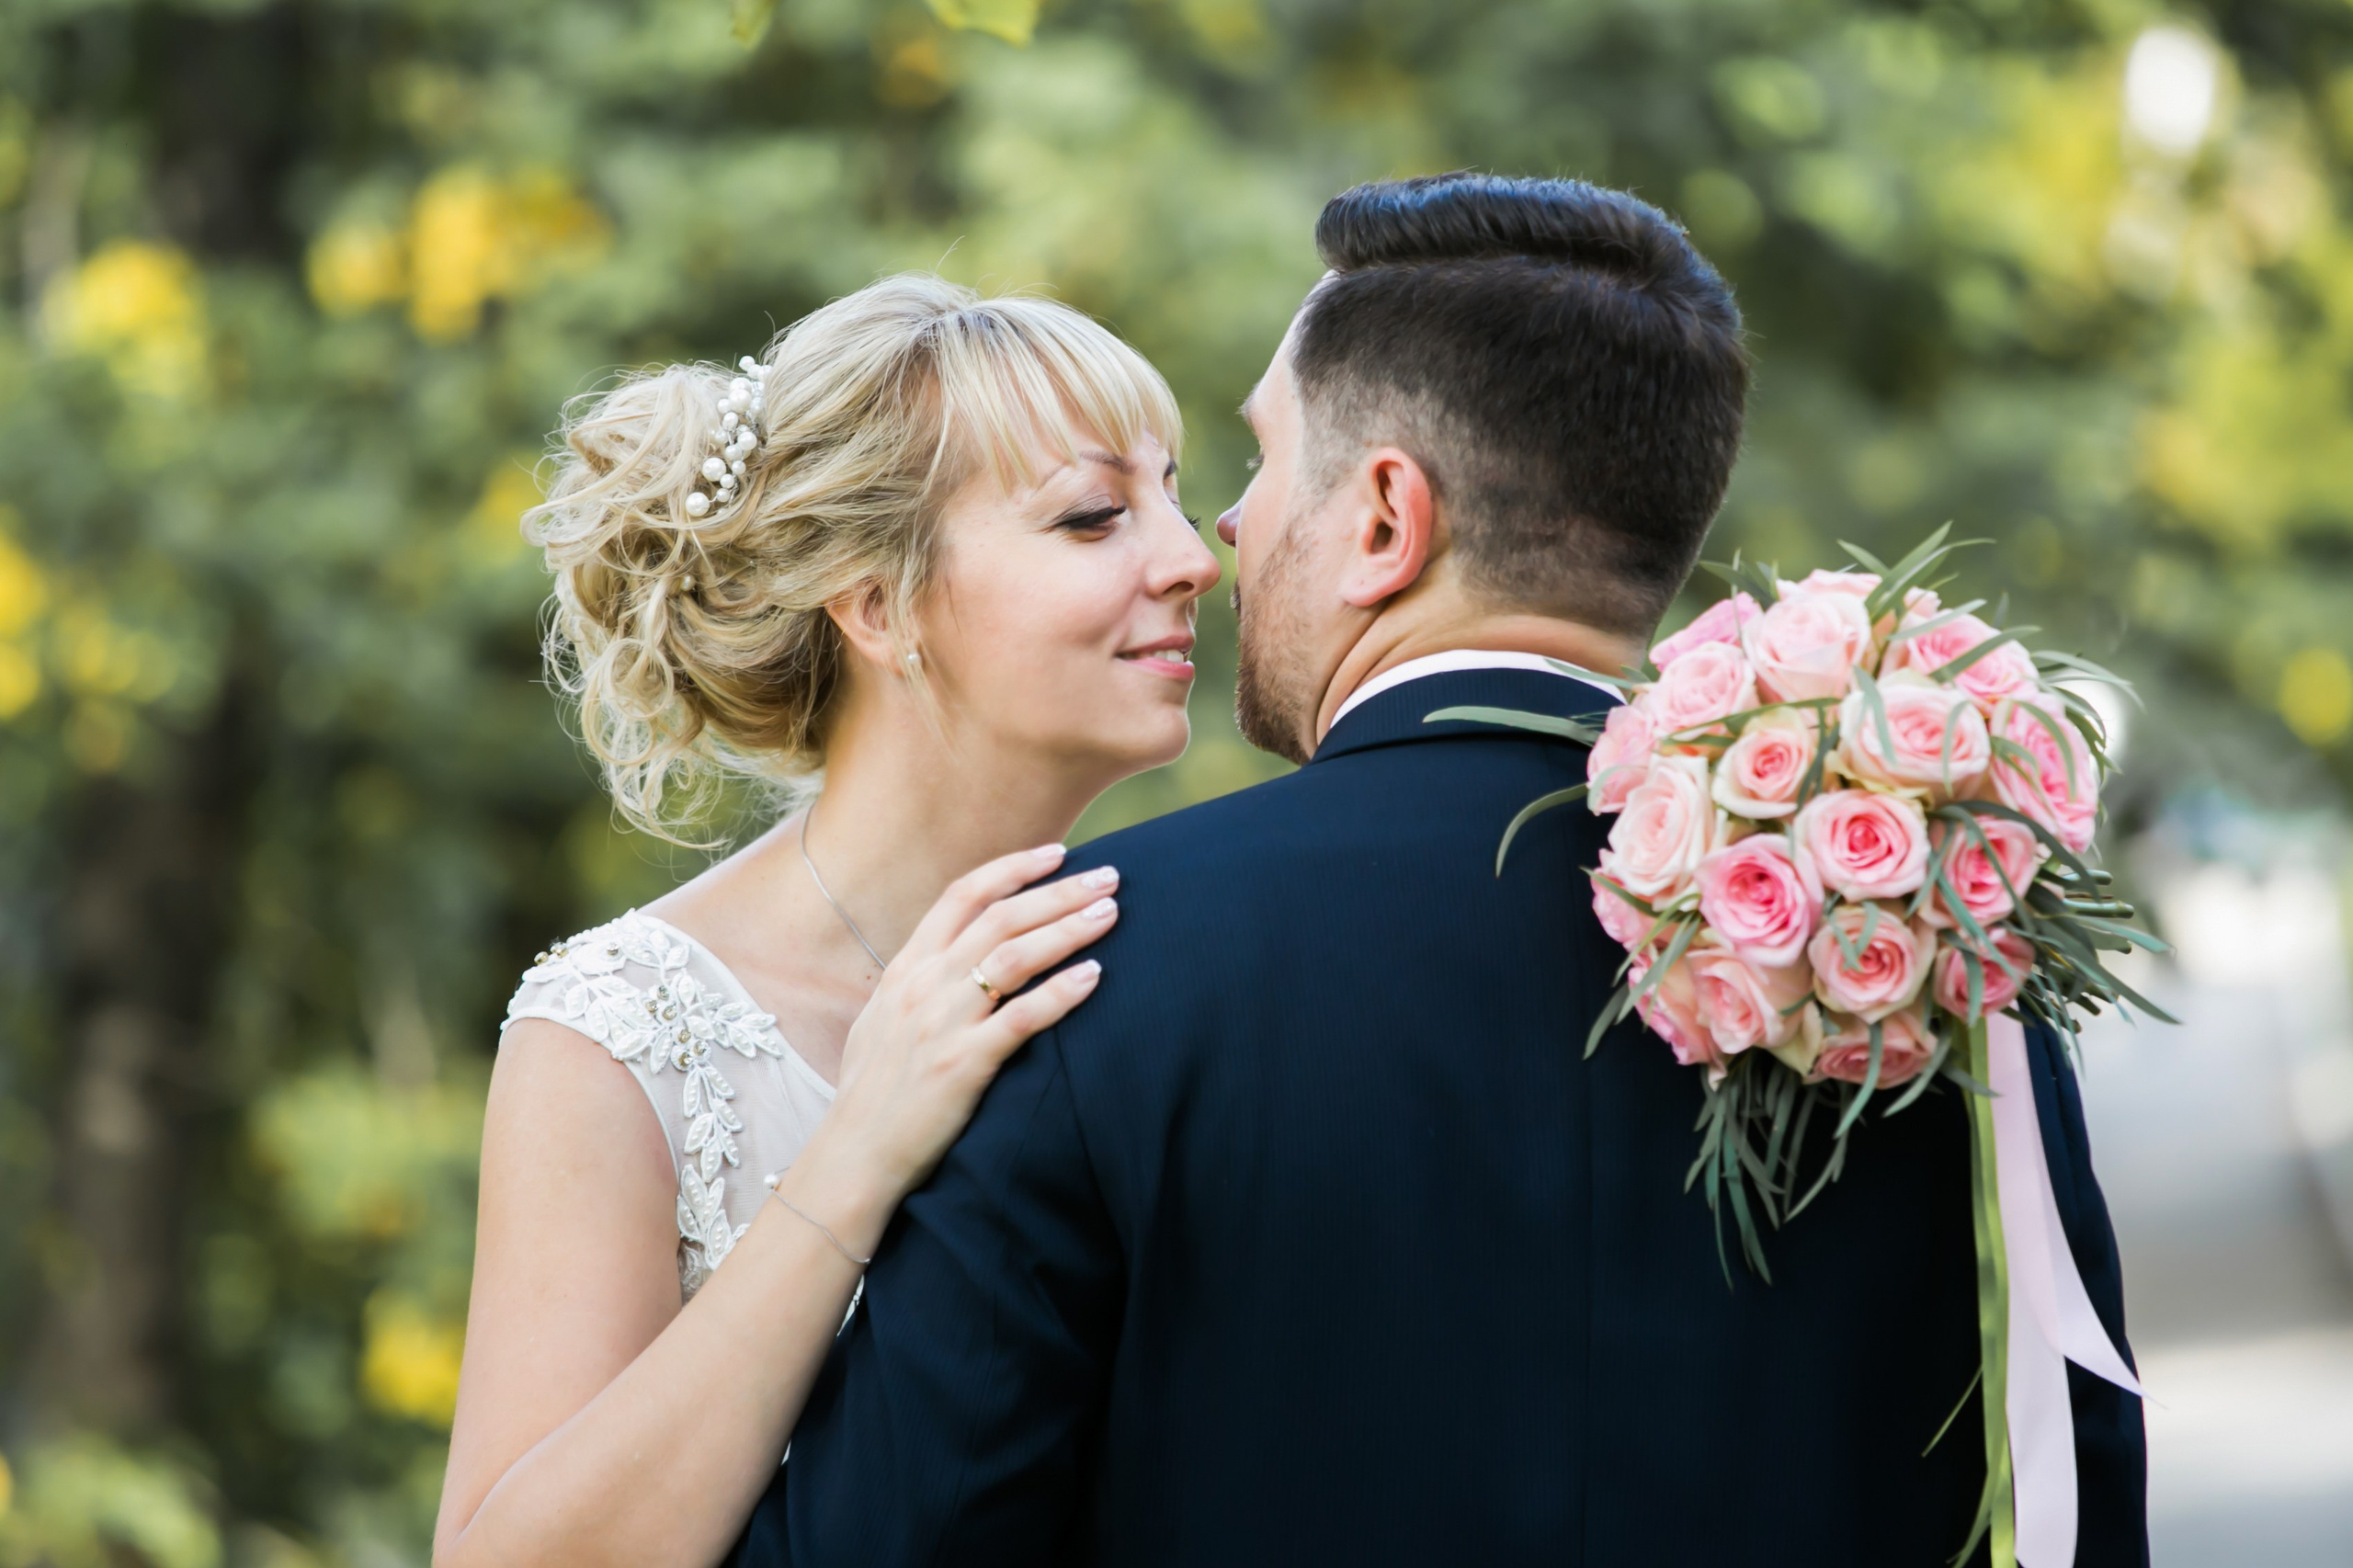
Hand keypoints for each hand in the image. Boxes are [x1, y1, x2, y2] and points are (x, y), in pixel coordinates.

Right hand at [788, 844, 1116, 1246]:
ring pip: (1015, 956)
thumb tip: (952, 960)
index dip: (1012, 868)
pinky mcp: (962, 1065)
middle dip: (1058, 891)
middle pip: (1000, 917)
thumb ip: (917, 984)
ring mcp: (942, 1023)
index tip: (1058, 853)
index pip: (962, 895)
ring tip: (1110, 913)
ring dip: (1068, 928)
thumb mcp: (883, 1021)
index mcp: (905, 969)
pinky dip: (1061, 992)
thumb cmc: (873, 1094)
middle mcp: (922, 985)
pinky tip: (1095, 975)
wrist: (852, 1156)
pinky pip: (1020, 1018)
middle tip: (1108, 876)